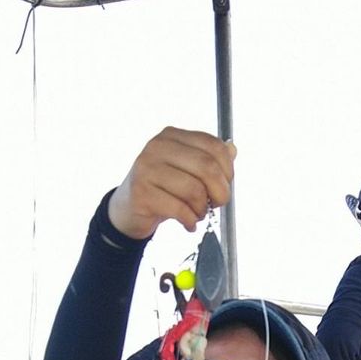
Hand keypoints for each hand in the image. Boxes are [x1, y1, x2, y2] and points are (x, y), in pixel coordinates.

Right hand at [107, 127, 236, 239]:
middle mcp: (157, 147)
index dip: (227, 170)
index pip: (213, 146)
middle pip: (207, 167)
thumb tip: (232, 149)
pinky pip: (179, 209)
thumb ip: (209, 159)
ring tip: (197, 214)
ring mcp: (147, 168)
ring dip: (202, 209)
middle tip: (216, 204)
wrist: (128, 209)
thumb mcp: (185, 170)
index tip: (225, 185)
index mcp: (172, 136)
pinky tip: (188, 223)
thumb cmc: (162, 189)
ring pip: (194, 190)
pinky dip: (190, 221)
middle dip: (220, 192)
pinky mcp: (142, 193)